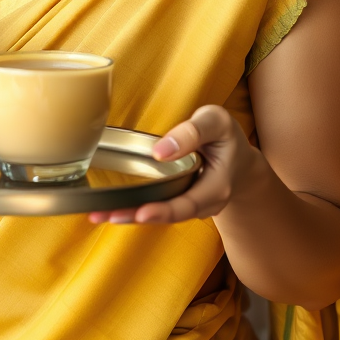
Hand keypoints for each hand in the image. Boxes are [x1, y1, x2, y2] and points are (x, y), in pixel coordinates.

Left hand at [88, 105, 257, 224]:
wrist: (240, 161)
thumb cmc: (226, 137)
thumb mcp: (216, 122)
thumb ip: (192, 132)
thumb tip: (161, 150)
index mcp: (217, 186)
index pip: (189, 203)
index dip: (164, 210)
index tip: (142, 212)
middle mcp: (205, 204)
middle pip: (170, 215)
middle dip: (137, 216)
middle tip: (107, 215)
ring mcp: (192, 206)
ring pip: (161, 214)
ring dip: (130, 215)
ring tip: (99, 215)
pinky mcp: (180, 202)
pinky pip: (159, 208)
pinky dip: (135, 209)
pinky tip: (111, 209)